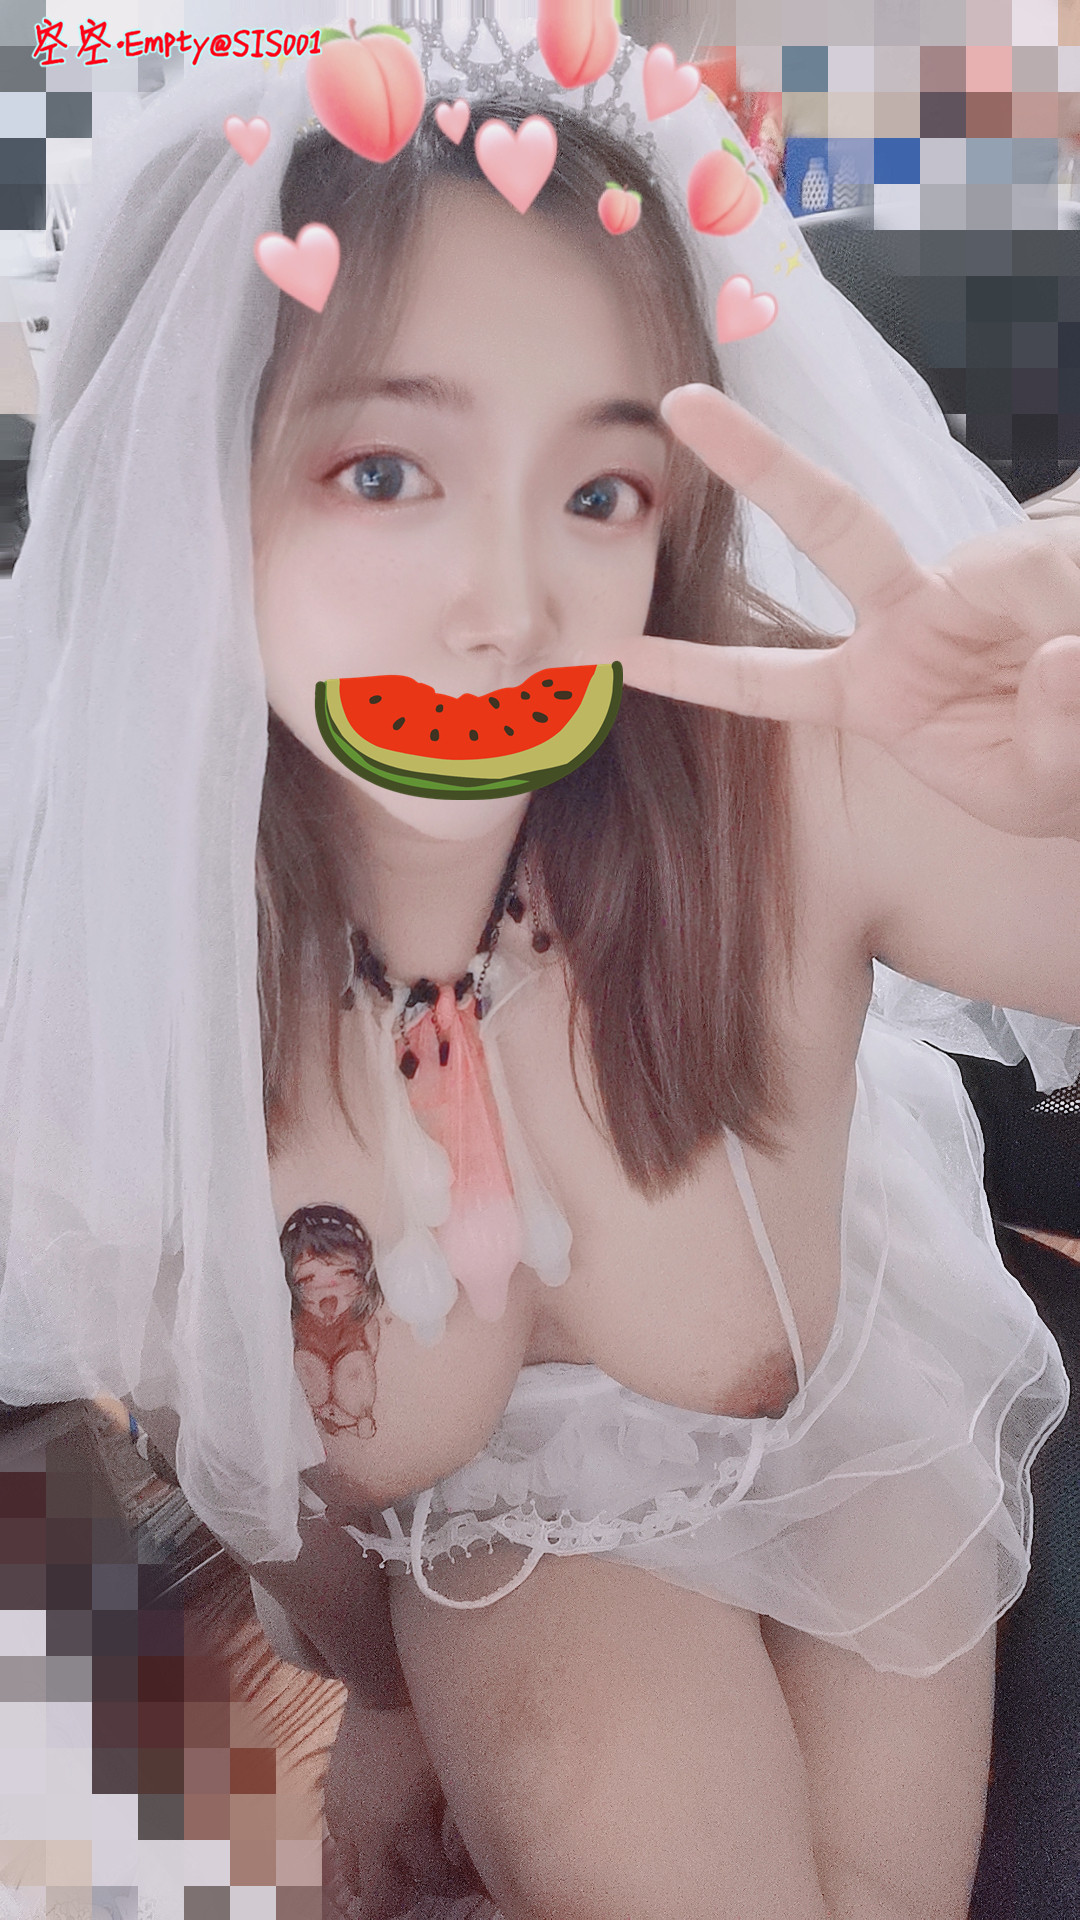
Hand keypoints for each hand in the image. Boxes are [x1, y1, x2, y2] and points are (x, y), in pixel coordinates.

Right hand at [322, 1689, 487, 1918]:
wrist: (385, 1674)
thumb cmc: (427, 1716)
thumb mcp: (455, 1766)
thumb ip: (466, 1814)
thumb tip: (489, 1846)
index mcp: (404, 1824)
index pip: (435, 1881)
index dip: (460, 1883)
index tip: (478, 1874)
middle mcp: (369, 1828)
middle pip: (379, 1900)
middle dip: (408, 1897)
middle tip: (434, 1879)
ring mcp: (345, 1812)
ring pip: (352, 1874)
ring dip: (377, 1877)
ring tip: (403, 1865)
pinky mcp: (332, 1792)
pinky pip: (339, 1838)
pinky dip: (359, 1846)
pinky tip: (381, 1831)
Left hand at [614, 384, 1079, 838]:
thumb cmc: (1060, 773)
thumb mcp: (1036, 785)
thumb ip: (1045, 736)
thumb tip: (1056, 654)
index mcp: (874, 691)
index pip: (767, 679)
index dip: (695, 670)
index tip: (614, 660)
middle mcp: (907, 621)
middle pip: (828, 524)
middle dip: (756, 461)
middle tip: (679, 402)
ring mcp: (966, 583)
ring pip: (1000, 570)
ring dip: (1055, 622)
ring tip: (1073, 668)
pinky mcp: (1029, 561)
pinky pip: (1052, 575)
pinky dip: (1076, 624)